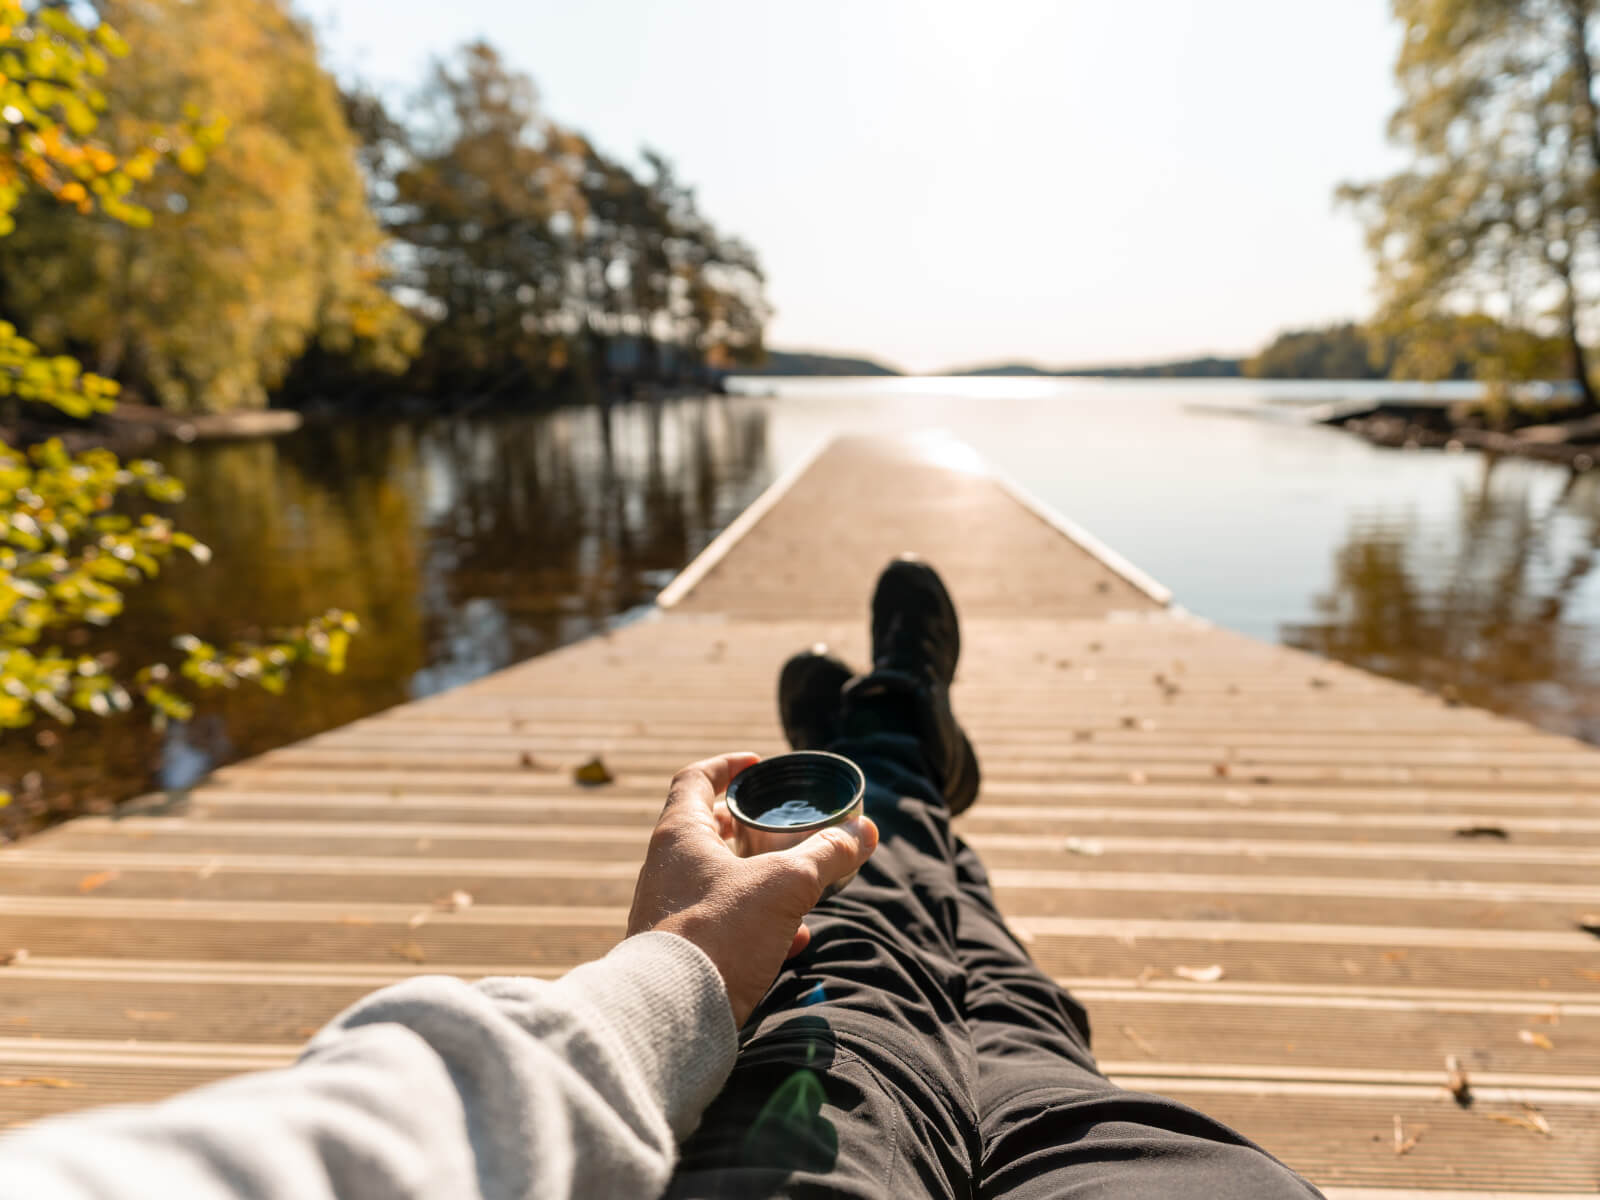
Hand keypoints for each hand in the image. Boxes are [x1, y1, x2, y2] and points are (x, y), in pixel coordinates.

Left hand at [626, 752, 877, 1025]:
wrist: (674, 1014)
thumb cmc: (720, 935)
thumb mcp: (785, 885)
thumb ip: (827, 854)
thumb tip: (864, 830)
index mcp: (681, 836)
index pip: (696, 780)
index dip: (729, 766)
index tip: (758, 765)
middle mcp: (668, 869)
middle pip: (710, 831)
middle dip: (754, 827)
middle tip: (788, 826)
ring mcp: (673, 912)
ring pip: (721, 880)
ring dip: (762, 877)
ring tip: (802, 882)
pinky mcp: (684, 953)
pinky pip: (725, 926)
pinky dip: (760, 924)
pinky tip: (796, 939)